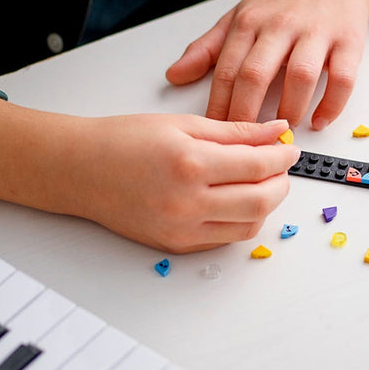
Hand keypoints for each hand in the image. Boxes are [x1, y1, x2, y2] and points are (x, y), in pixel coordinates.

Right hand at [0, 99, 299, 252]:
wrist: (79, 170)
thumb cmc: (123, 140)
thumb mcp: (183, 124)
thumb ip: (235, 131)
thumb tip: (276, 132)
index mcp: (190, 164)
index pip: (258, 166)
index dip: (282, 156)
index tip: (289, 148)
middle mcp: (187, 202)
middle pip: (261, 202)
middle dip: (282, 183)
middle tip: (282, 166)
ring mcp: (181, 229)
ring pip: (248, 226)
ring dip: (266, 204)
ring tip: (261, 182)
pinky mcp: (175, 245)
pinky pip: (224, 239)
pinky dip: (241, 221)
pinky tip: (238, 199)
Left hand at [166, 0, 368, 128]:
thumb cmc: (285, 1)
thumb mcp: (240, 17)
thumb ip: (207, 48)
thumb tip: (173, 76)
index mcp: (250, 22)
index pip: (226, 69)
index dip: (218, 106)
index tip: (215, 134)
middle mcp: (281, 25)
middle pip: (256, 74)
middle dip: (247, 113)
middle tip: (244, 144)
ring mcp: (316, 32)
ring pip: (300, 76)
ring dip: (290, 110)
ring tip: (282, 131)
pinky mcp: (348, 40)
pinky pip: (342, 78)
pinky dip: (331, 104)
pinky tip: (320, 121)